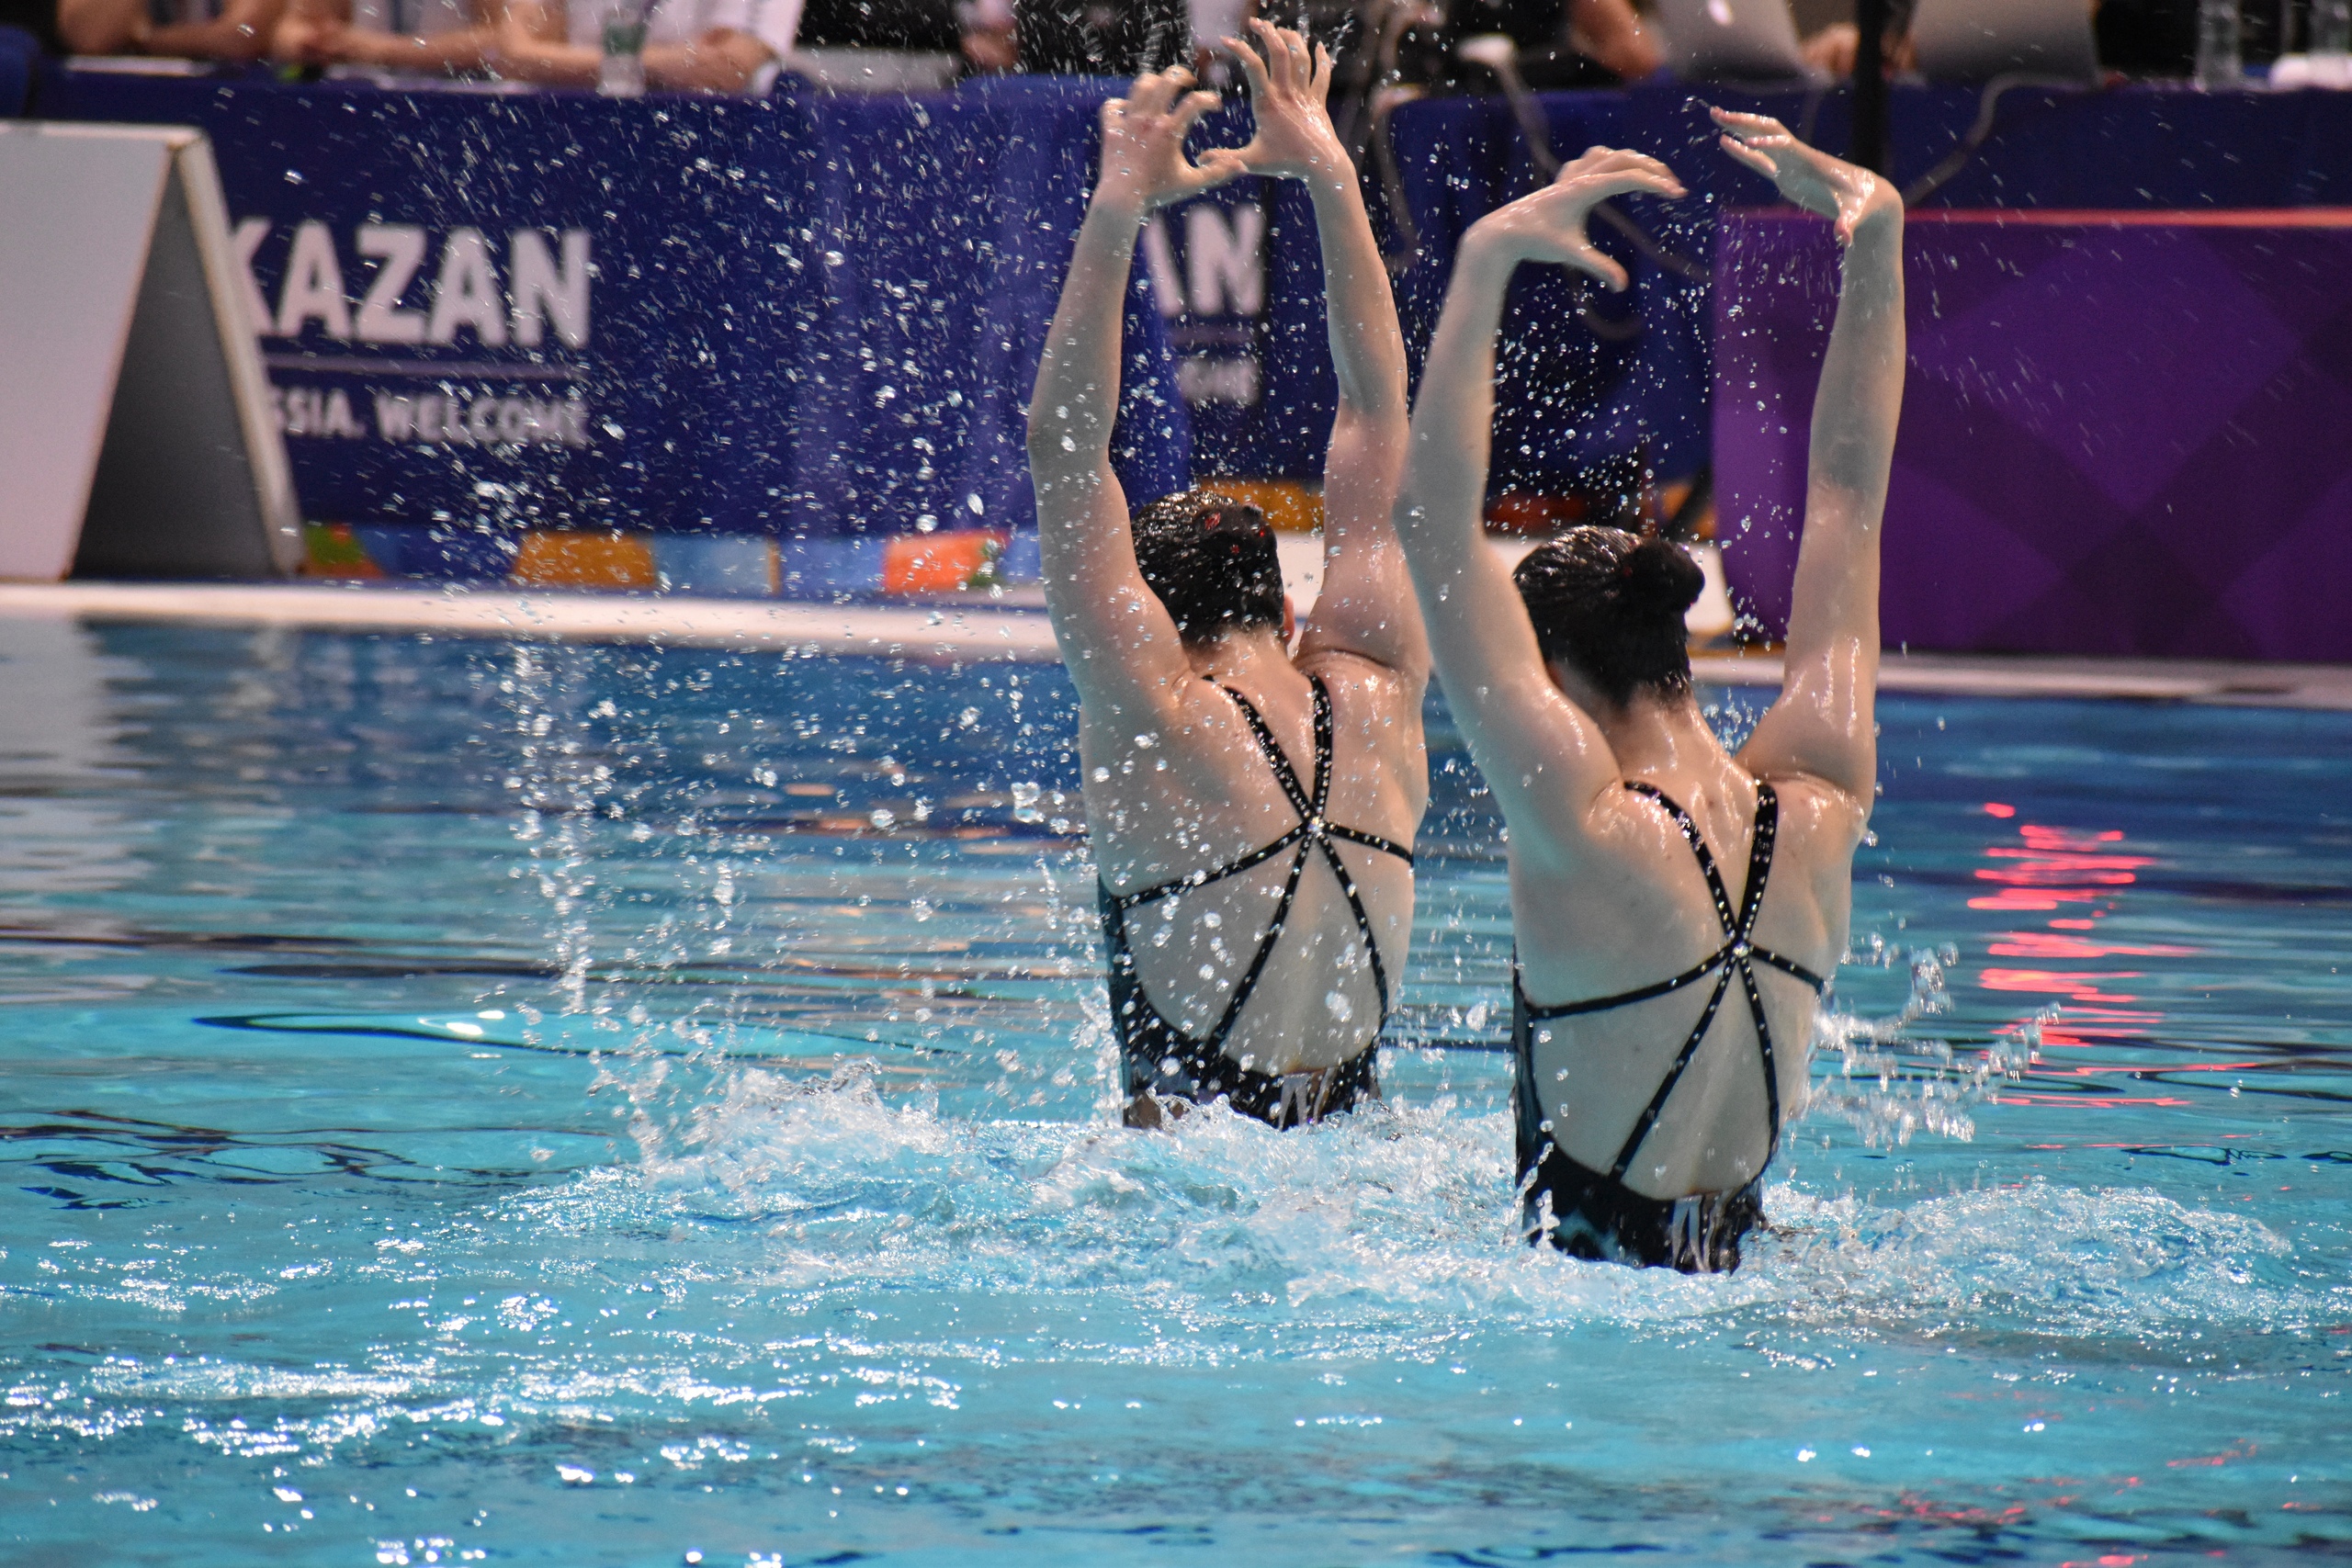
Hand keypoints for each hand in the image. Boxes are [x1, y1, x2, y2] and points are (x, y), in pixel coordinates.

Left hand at [1096, 67, 1242, 212]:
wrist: (1122, 201)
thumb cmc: (1159, 193)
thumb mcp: (1192, 184)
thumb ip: (1217, 173)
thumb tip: (1243, 167)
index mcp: (1169, 131)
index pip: (1195, 102)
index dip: (1210, 99)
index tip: (1215, 105)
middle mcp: (1148, 120)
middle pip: (1167, 81)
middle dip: (1182, 75)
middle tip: (1189, 81)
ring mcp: (1128, 122)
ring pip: (1141, 85)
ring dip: (1155, 82)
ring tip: (1163, 87)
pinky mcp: (1112, 129)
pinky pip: (1113, 105)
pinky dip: (1121, 104)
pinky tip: (1131, 109)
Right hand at [1222, 19, 1343, 181]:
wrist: (1322, 167)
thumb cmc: (1286, 164)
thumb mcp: (1252, 162)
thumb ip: (1226, 159)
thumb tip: (1201, 160)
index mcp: (1268, 104)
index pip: (1253, 66)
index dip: (1240, 49)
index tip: (1227, 40)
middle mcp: (1287, 94)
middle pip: (1279, 52)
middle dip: (1267, 33)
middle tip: (1256, 23)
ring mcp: (1305, 95)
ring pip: (1301, 57)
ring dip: (1292, 39)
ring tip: (1280, 31)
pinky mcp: (1318, 101)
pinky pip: (1321, 74)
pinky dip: (1321, 58)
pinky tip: (1318, 46)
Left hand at [1463, 144, 1683, 290]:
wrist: (1503, 232)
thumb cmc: (1536, 242)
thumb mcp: (1570, 253)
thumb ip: (1598, 266)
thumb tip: (1622, 286)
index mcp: (1584, 188)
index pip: (1629, 178)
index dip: (1656, 185)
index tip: (1679, 195)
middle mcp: (1579, 176)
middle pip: (1625, 159)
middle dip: (1652, 169)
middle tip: (1673, 186)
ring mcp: (1570, 175)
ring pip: (1608, 154)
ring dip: (1631, 161)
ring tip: (1651, 178)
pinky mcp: (1563, 181)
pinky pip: (1590, 160)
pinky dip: (1608, 162)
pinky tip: (1612, 177)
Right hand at [1712, 106, 1899, 244]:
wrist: (1866, 196)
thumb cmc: (1862, 205)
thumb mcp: (1855, 214)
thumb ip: (1848, 224)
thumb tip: (1844, 237)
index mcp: (1810, 162)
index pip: (1785, 147)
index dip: (1767, 144)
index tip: (1746, 141)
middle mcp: (1797, 156)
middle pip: (1766, 131)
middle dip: (1743, 122)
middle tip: (1717, 113)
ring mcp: (1789, 163)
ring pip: (1759, 138)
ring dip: (1738, 126)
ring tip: (1715, 115)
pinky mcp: (1785, 173)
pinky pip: (1758, 159)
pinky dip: (1741, 149)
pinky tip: (1724, 141)